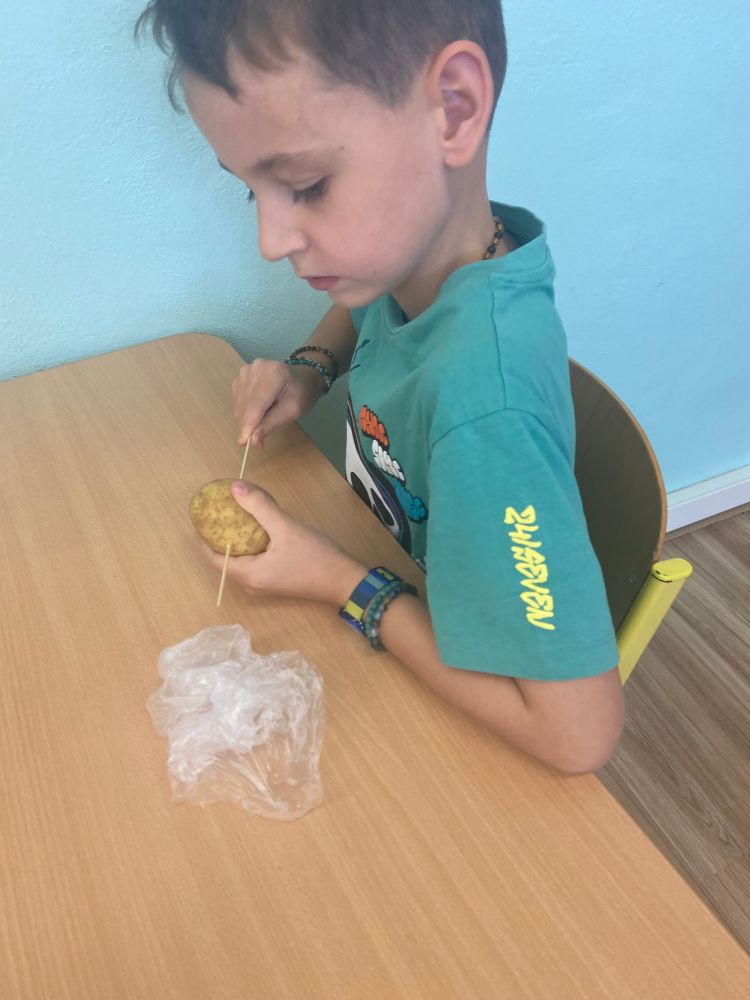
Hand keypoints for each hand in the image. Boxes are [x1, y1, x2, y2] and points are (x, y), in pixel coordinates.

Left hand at [203, 482, 366, 605]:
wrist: (344, 580)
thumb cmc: (315, 557)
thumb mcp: (286, 527)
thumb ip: (259, 507)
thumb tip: (234, 488)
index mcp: (248, 575)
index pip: (213, 558)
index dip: (204, 537)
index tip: (204, 515)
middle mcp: (251, 584)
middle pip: (226, 559)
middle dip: (220, 535)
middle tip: (220, 511)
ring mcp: (263, 585)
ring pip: (241, 560)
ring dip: (236, 540)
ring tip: (237, 515)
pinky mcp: (275, 581)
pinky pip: (254, 562)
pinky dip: (250, 545)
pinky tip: (258, 527)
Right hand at [232, 358, 326, 447]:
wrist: (302, 377)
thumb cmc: (302, 393)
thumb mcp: (292, 411)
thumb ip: (271, 424)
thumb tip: (252, 440)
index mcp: (274, 373)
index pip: (256, 404)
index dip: (249, 425)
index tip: (245, 443)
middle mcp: (256, 369)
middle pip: (245, 405)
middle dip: (249, 425)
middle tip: (258, 440)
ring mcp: (246, 371)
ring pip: (239, 404)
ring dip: (247, 419)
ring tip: (263, 422)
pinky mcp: (241, 376)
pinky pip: (238, 400)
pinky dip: (245, 411)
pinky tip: (258, 411)